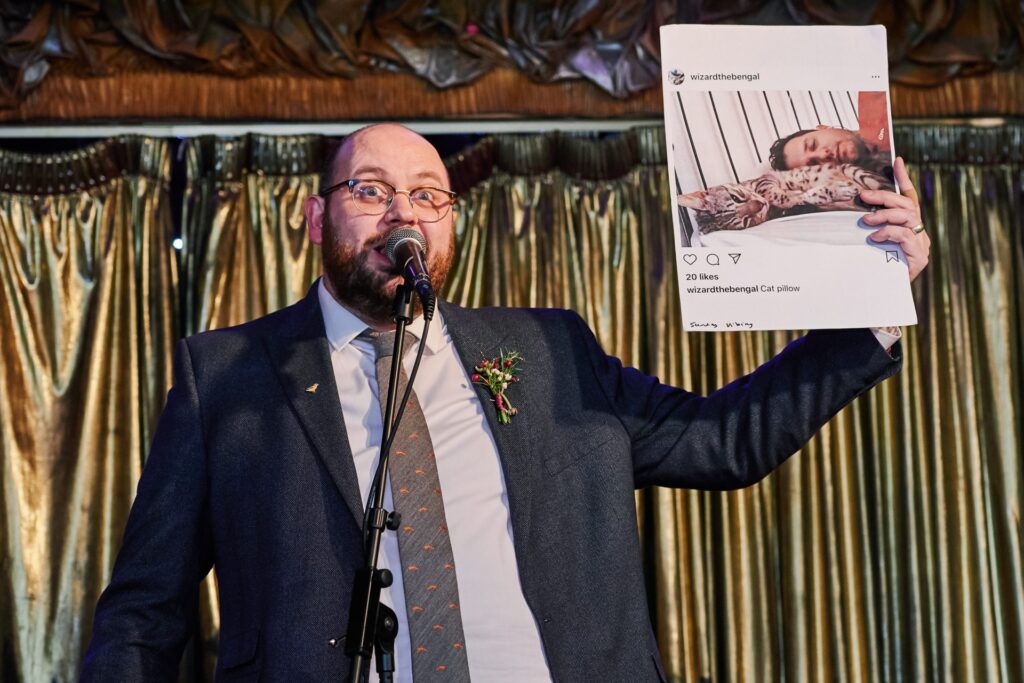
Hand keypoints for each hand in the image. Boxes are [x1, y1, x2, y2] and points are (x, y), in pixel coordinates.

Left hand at [859, 156, 929, 281]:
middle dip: (885, 197)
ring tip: (867, 220)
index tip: (897, 160)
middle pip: (907, 205)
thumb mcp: (868, 242)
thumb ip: (869, 226)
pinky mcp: (920, 257)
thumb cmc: (872, 268)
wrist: (879, 297)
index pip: (908, 197)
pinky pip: (906, 235)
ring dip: (885, 215)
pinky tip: (875, 238)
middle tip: (864, 196)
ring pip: (909, 217)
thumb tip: (854, 208)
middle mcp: (918, 232)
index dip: (903, 179)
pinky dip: (889, 232)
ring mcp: (921, 244)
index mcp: (907, 226)